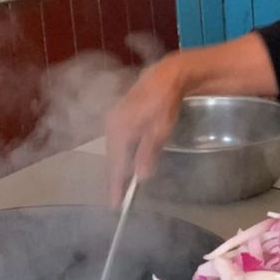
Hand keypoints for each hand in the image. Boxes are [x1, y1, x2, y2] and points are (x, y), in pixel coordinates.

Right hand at [104, 56, 186, 204]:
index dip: (115, 186)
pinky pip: (118, 141)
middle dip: (115, 179)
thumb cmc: (165, 102)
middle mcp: (112, 125)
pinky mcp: (121, 115)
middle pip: (112, 159)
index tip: (115, 205)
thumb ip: (148, 153)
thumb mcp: (160, 129)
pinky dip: (121, 155)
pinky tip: (127, 162)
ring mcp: (115, 118)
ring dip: (118, 167)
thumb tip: (140, 177)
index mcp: (118, 130)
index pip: (115, 165)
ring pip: (115, 150)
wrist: (168, 74)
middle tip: (118, 199)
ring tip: (121, 185)